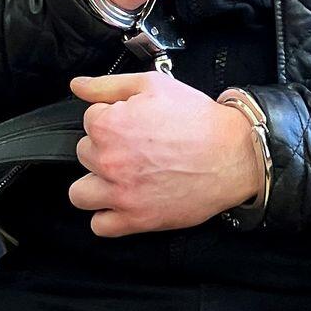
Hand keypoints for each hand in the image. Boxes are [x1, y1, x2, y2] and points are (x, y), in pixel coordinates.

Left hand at [68, 71, 262, 235]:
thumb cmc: (197, 120)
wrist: (233, 154)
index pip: (88, 120)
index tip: (132, 124)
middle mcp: (109, 161)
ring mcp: (121, 193)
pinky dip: (107, 216)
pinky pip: (99, 225)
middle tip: (135, 147)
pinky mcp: (136, 219)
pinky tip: (124, 200)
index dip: (111, 118)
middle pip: (84, 154)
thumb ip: (108, 85)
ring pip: (80, 194)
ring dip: (96, 185)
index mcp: (109, 125)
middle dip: (105, 149)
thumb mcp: (153, 85)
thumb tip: (77, 86)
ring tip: (120, 177)